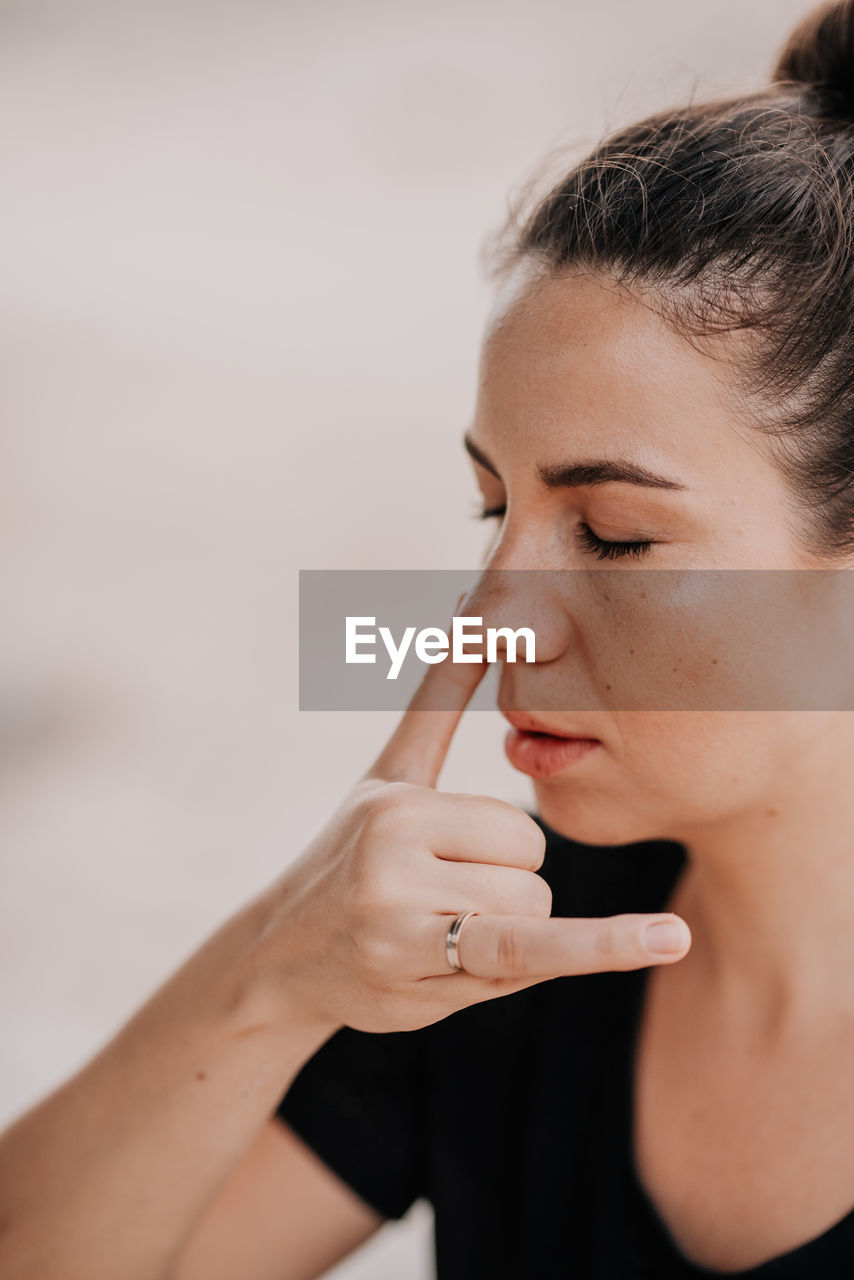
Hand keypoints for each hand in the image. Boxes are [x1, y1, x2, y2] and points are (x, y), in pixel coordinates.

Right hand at [261, 648, 690, 1034]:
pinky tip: (669, 938)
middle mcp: (391, 853)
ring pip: (528, 922)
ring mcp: (397, 916)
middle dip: (502, 903)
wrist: (281, 957)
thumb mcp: (390, 773)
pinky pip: (528, 954)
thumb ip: (440, 696)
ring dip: (500, 944)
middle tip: (433, 911)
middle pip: (530, 876)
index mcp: (397, 805)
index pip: (518, 831)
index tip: (446, 869)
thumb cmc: (348, 856)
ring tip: (430, 942)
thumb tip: (470, 601)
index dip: (502, 859)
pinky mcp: (409, 971)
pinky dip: (603, 947)